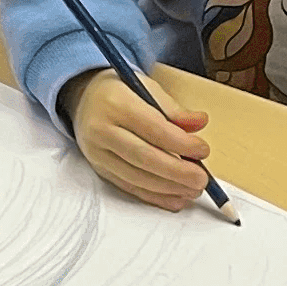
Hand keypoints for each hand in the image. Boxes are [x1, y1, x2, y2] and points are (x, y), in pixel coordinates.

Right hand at [65, 72, 216, 211]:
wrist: (83, 99)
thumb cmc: (119, 91)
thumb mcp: (145, 87)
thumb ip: (173, 108)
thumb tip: (200, 123)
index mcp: (115, 102)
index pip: (152, 128)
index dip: (181, 143)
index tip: (203, 150)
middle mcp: (101, 129)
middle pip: (143, 156)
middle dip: (177, 172)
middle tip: (201, 179)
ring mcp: (98, 152)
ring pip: (136, 177)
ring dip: (169, 188)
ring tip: (193, 190)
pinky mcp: (99, 169)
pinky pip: (129, 187)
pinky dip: (154, 196)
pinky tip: (175, 198)